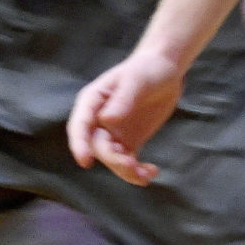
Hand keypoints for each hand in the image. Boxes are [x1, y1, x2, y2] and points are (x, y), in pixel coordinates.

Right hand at [68, 46, 186, 182]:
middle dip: (113, 160)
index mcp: (92, 102)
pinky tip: (152, 172)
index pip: (80, 126)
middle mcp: (98, 121)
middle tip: (133, 166)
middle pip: (97, 147)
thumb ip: (123, 99)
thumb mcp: (136, 80)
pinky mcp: (128, 142)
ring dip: (126, 171)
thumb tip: (106, 120)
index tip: (86, 161)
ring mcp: (112, 134)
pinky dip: (138, 171)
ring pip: (112, 160)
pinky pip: (127, 162)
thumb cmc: (146, 69)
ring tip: (146, 174)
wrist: (165, 71)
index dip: (80, 145)